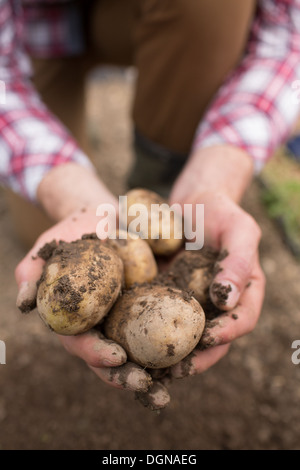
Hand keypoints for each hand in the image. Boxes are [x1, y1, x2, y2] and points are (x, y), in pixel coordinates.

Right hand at [14, 164, 169, 409]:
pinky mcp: (153, 307)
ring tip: (178, 378)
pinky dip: (180, 341)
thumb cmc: (75, 230)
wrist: (108, 216)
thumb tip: (22, 303)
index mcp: (77, 319)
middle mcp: (104, 325)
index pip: (82, 344)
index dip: (95, 354)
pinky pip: (166, 327)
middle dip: (129, 376)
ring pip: (143, 351)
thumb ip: (33, 272)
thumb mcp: (52, 246)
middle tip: (148, 386)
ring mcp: (129, 319)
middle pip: (114, 359)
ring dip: (159, 370)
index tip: (115, 356)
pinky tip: (200, 348)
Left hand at [167, 145, 265, 378]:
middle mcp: (219, 304)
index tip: (208, 340)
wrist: (190, 203)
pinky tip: (129, 340)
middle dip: (196, 359)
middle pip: (213, 341)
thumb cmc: (219, 211)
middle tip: (175, 370)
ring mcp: (192, 303)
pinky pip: (159, 318)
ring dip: (169, 355)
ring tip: (148, 367)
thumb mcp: (238, 228)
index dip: (228, 334)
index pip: (243, 320)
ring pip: (184, 336)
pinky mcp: (167, 298)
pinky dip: (147, 332)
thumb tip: (227, 300)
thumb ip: (238, 260)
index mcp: (244, 291)